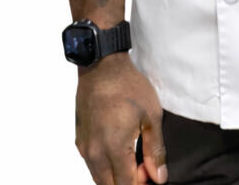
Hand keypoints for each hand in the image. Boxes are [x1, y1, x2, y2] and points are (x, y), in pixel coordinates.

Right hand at [74, 53, 167, 184]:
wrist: (102, 65)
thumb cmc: (128, 86)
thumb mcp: (151, 116)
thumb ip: (155, 150)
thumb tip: (159, 178)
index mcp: (114, 149)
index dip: (141, 184)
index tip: (152, 172)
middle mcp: (94, 153)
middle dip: (128, 183)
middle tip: (144, 167)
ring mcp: (84, 148)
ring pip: (99, 179)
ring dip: (116, 177)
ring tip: (134, 159)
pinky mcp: (79, 140)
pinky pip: (92, 165)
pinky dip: (105, 167)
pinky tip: (119, 152)